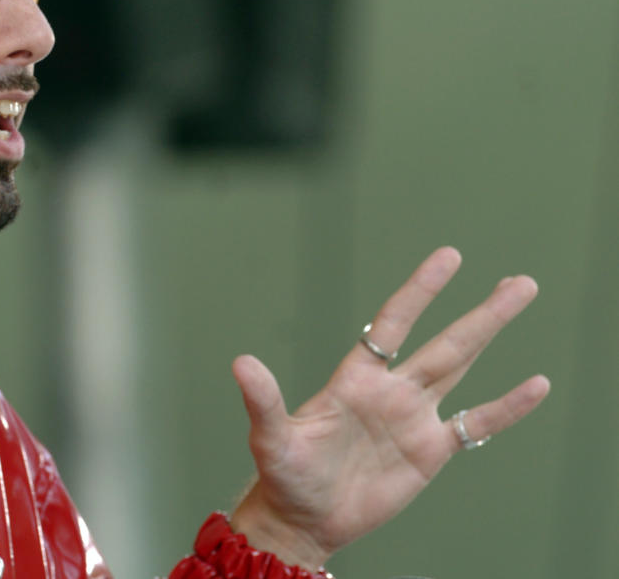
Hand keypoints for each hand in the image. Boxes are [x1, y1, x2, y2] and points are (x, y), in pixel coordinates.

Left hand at [228, 247, 550, 567]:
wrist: (303, 518)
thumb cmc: (284, 475)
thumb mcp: (271, 437)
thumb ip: (263, 401)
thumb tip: (240, 363)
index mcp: (356, 377)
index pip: (394, 323)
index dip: (420, 290)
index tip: (448, 258)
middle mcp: (391, 389)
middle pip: (445, 342)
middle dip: (482, 313)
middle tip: (519, 282)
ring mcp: (413, 418)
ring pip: (462, 368)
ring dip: (492, 337)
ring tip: (522, 305)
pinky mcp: (429, 452)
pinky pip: (475, 424)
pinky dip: (505, 407)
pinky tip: (535, 386)